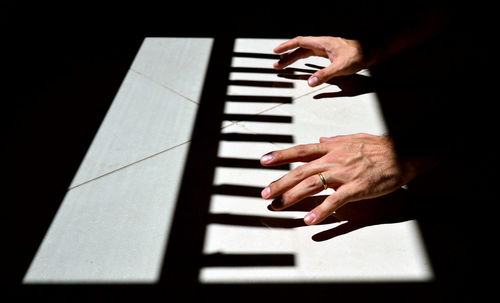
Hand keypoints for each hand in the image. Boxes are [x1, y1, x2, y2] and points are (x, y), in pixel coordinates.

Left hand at [260, 134, 421, 224]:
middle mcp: (333, 159)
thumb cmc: (379, 147)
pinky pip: (335, 200)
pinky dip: (321, 210)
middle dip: (280, 183)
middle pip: (301, 171)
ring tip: (277, 206)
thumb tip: (320, 138)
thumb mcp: (353, 138)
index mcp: (332, 147)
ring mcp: (344, 174)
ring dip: (292, 196)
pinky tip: (309, 220)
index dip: (281, 155)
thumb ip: (334, 140)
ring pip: (312, 185)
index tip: (264, 160)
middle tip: (265, 194)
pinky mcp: (356, 188)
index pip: (301, 151)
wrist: (404, 153)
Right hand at [273, 36, 365, 86]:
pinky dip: (302, 59)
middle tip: (276, 65)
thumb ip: (324, 75)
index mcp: (322, 43)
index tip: (276, 52)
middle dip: (287, 56)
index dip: (287, 47)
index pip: (300, 42)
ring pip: (304, 52)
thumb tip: (310, 82)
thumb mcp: (340, 67)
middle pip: (299, 48)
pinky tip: (299, 64)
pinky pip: (310, 55)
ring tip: (283, 65)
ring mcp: (324, 48)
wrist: (368, 52)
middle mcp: (321, 44)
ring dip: (293, 58)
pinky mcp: (328, 53)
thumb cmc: (357, 56)